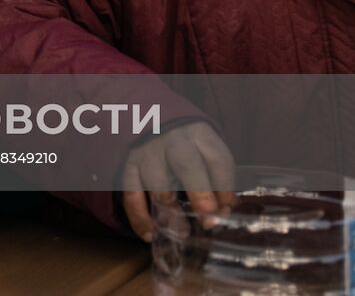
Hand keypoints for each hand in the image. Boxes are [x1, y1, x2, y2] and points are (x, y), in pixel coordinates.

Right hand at [121, 121, 235, 241]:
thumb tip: (222, 211)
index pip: (216, 160)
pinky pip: (131, 193)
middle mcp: (173, 141)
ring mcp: (148, 152)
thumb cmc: (189, 146)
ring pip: (157, 183)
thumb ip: (219, 181)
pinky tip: (149, 234)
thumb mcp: (208, 153)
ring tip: (182, 233)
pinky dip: (138, 216)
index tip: (225, 210)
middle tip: (207, 220)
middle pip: (186, 165)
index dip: (223, 187)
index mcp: (200, 135)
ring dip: (170, 211)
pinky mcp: (130, 165)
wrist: (149, 120)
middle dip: (198, 193)